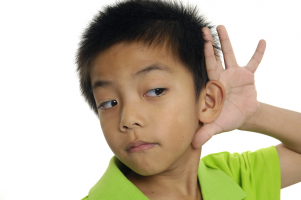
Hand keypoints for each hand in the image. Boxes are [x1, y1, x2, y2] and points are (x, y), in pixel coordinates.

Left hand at [192, 25, 265, 148]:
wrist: (241, 117)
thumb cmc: (225, 119)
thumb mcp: (217, 126)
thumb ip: (205, 132)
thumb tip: (193, 144)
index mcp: (213, 86)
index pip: (207, 68)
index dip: (204, 56)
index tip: (200, 43)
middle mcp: (221, 77)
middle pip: (215, 58)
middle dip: (210, 44)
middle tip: (203, 30)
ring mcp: (234, 75)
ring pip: (230, 55)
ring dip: (226, 42)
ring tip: (220, 26)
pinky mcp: (247, 76)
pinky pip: (254, 62)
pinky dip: (258, 53)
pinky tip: (262, 42)